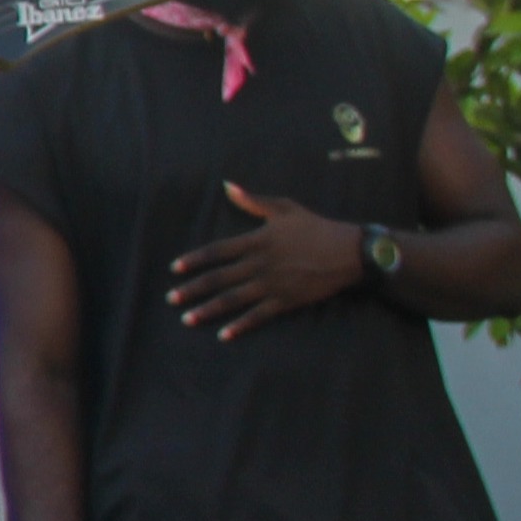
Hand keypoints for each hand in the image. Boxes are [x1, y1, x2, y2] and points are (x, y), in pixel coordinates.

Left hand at [171, 182, 364, 338]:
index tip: (175, 269)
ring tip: (187, 318)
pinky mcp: (286, 300)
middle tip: (171, 299)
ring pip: (234, 298)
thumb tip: (227, 185)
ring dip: (209, 309)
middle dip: (193, 289)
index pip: (218, 251)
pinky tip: (224, 335)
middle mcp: (260, 263)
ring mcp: (272, 283)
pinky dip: (241, 325)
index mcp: (257, 240)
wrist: (349, 251)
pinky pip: (259, 315)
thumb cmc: (316, 227)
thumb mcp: (284, 208)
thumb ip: (253, 200)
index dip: (195, 260)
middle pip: (219, 277)